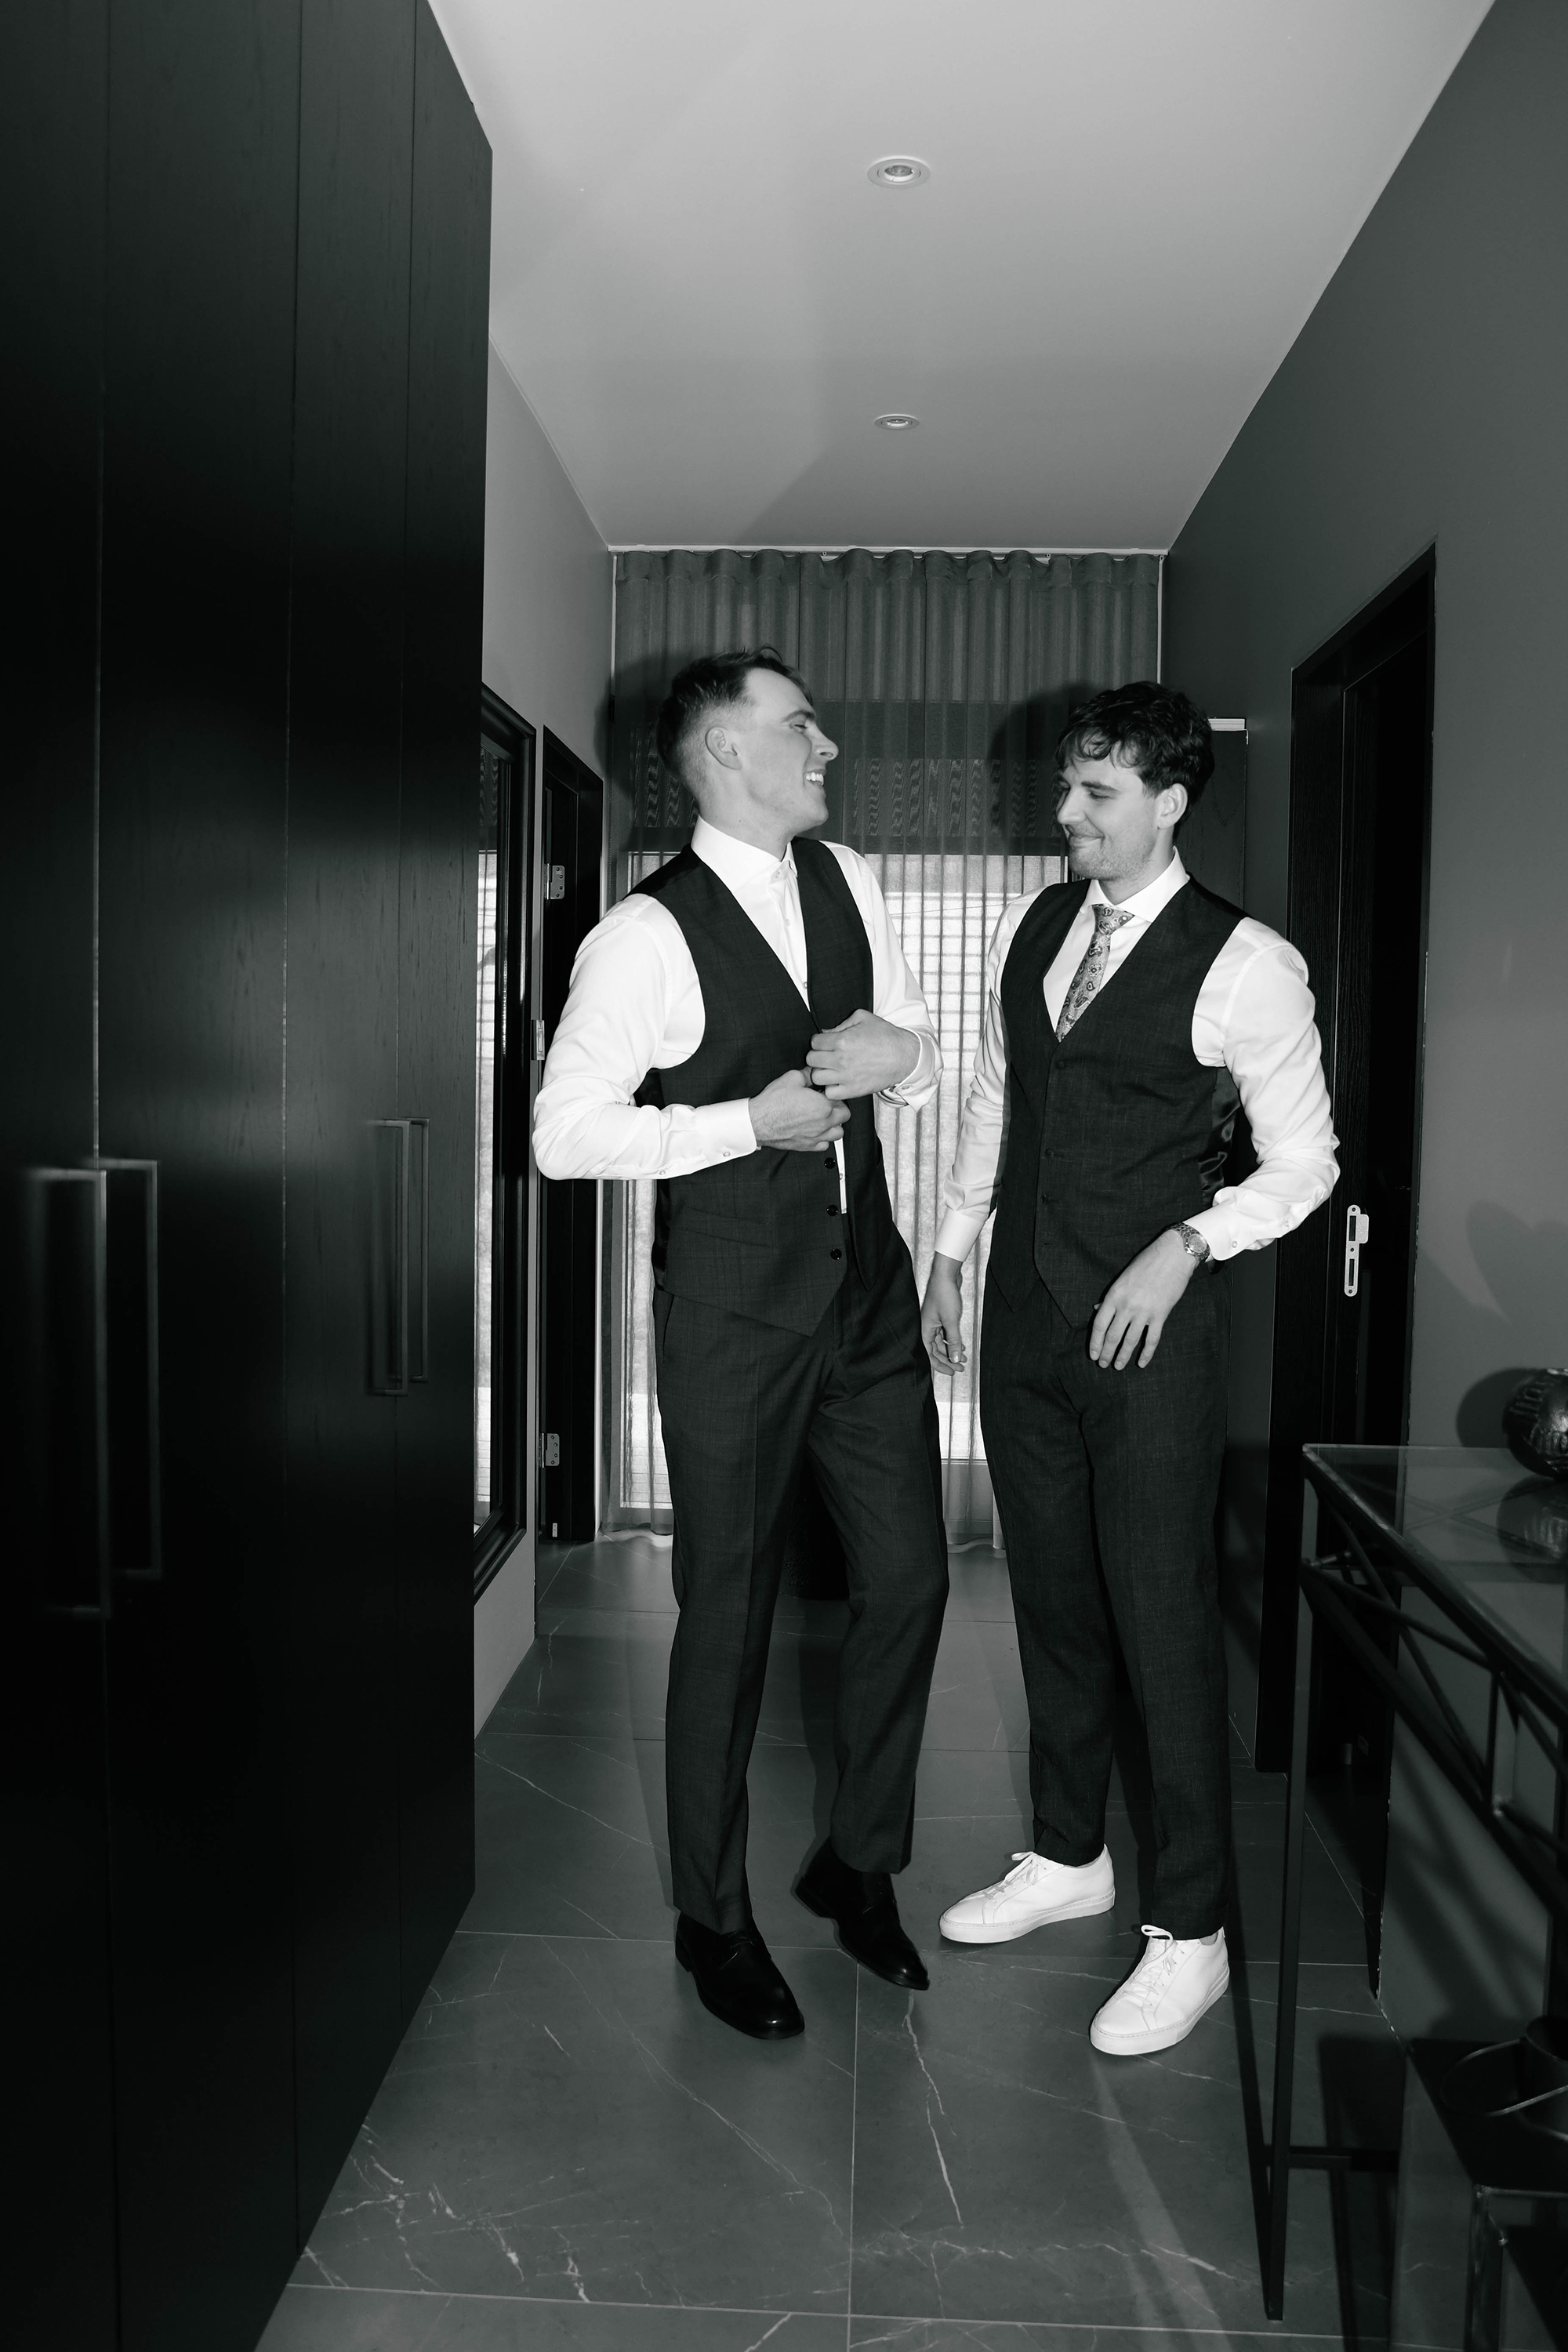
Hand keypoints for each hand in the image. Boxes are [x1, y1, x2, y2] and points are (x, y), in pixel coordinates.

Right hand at [748, 1068, 850, 1151]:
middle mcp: (823, 1123)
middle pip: (844, 1116)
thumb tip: (814, 1071)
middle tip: (827, 1102)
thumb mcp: (792, 1078)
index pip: (841, 1098)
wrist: (758, 1121)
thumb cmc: (772, 1103)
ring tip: (825, 1117)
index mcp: (823, 1106)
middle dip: (838, 1107)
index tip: (826, 1091)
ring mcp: (816, 1136)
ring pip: (838, 1133)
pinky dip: (824, 1138)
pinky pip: (825, 1145)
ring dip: (835, 1124)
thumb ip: (808, 1074)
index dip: (833, 1093)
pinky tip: (816, 1130)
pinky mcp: (807, 1146)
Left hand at [806, 1007, 918, 1100]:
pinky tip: (837, 1082)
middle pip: (811, 1060)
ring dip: (821, 1072)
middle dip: (817, 1056)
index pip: (814, 1042)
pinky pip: (830, 1093)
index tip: (825, 1043)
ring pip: (816, 1077)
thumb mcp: (864, 1018)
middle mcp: (841, 1060)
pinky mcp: (853, 1090)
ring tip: (830, 1069)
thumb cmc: (886, 1036)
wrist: (904, 1056)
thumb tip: (825, 1032)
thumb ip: (842, 1023)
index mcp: (842, 1040)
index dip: (819, 1041)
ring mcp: (846, 1077)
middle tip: (826, 1056)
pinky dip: (831, 1088)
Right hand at [921, 1252, 966, 1371]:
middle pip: (936, 1350)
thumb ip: (954, 1341)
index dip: (940, 1365)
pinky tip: (962, 1346)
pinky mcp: (941, 1317)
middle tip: (960, 1368)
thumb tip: (956, 1358)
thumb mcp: (951, 1321)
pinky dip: (953, 1341)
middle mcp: (927, 1327)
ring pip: (942, 1343)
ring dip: (952, 1351)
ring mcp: (934, 1322)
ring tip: (964, 1358)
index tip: (952, 1372)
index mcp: (924, 1329)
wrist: (946, 1275)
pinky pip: (946, 1334)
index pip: (929, 1354)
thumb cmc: (944, 1295)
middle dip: (948, 1360)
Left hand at [1089, 1230, 1197, 1370]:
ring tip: (1118, 1366)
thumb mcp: (1122, 1278)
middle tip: (1103, 1365)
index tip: (1093, 1354)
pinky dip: (1146, 1353)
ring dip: (1122, 1356)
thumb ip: (1110, 1296)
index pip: (1099, 1325)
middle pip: (1112, 1336)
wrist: (1172, 1256)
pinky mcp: (1161, 1315)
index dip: (1095, 1342)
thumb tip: (1097, 1309)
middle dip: (1106, 1353)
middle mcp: (1126, 1305)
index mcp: (1114, 1295)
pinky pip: (1151, 1339)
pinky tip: (1141, 1363)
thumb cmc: (1146, 1264)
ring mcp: (1144, 1311)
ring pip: (1130, 1340)